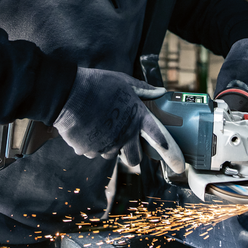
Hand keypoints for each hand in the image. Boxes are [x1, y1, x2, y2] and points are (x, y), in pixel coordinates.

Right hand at [54, 67, 184, 172]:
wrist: (67, 94)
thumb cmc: (97, 84)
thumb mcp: (124, 81)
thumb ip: (144, 90)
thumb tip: (161, 91)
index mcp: (138, 118)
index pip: (161, 140)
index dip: (173, 155)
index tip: (180, 166)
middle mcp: (125, 135)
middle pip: (135, 158)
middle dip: (132, 153)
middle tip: (124, 139)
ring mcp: (106, 145)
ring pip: (112, 155)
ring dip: (110, 146)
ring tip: (100, 126)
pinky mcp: (89, 150)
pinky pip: (93, 152)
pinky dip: (93, 144)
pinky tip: (87, 127)